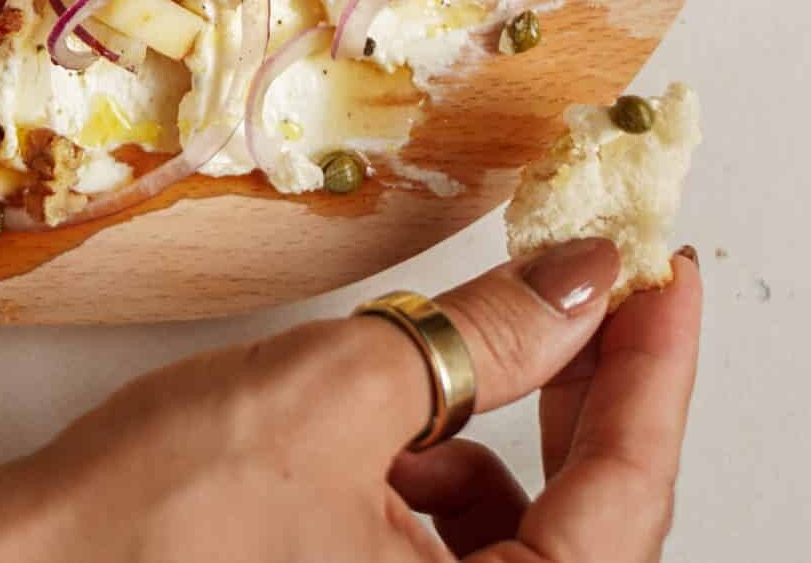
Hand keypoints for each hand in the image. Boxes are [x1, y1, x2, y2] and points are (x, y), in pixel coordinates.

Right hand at [0, 241, 702, 562]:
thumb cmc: (147, 524)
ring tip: (427, 372)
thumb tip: (577, 285)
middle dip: (583, 398)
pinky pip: (443, 561)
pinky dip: (432, 486)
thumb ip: (485, 338)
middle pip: (588, 530)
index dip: (654, 370)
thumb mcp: (340, 393)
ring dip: (494, 447)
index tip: (663, 276)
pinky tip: (377, 436)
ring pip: (513, 545)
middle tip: (590, 289)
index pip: (628, 499)